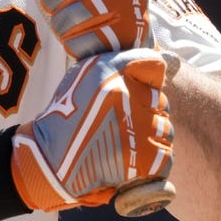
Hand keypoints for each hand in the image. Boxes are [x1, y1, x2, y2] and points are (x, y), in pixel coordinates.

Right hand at [10, 48, 172, 211]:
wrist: (54, 157)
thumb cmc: (70, 114)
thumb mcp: (85, 74)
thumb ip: (119, 63)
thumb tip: (160, 61)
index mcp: (112, 71)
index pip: (154, 66)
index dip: (145, 81)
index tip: (132, 93)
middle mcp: (128, 95)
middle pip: (161, 101)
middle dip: (147, 111)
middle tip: (120, 122)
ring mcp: (140, 127)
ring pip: (165, 129)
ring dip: (150, 136)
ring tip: (123, 141)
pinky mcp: (147, 157)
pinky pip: (166, 155)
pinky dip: (153, 159)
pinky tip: (130, 157)